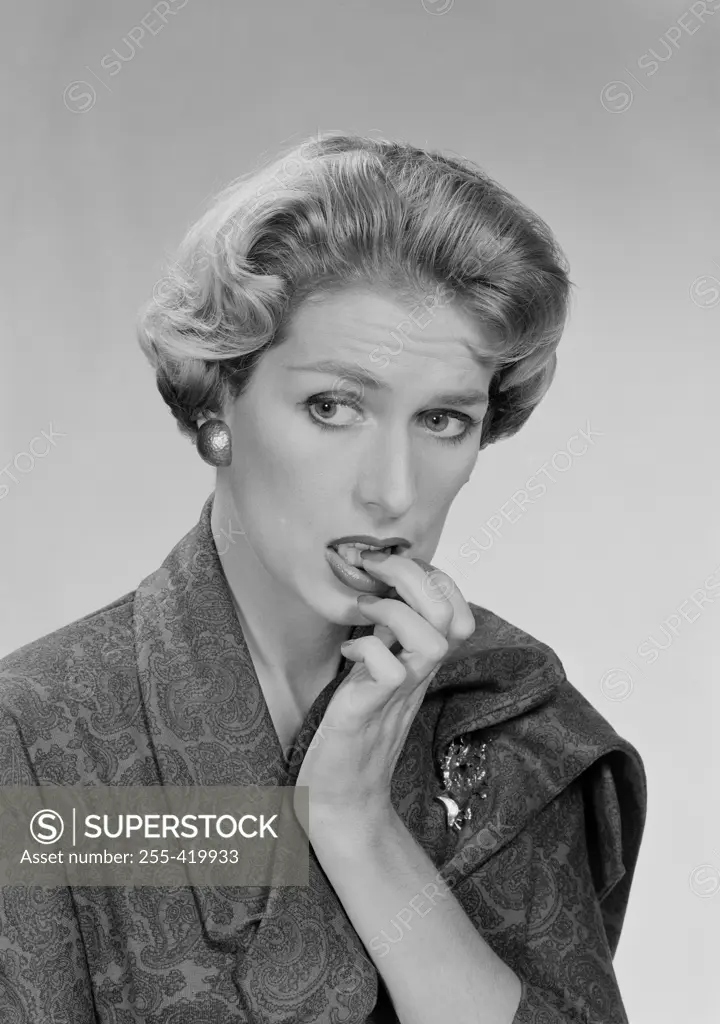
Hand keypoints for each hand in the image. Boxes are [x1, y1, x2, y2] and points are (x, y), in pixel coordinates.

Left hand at [294, 554, 474, 837]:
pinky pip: (388, 671)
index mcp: (418, 665)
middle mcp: (417, 677)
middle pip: (449, 614)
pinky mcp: (368, 712)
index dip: (434, 578)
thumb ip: (385, 641)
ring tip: (363, 612)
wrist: (339, 800)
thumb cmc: (351, 734)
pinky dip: (366, 648)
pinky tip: (348, 653)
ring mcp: (397, 696)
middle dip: (412, 576)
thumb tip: (380, 596)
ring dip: (393, 612)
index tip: (390, 568)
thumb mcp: (373, 674)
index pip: (457, 609)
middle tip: (372, 571)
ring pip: (431, 641)